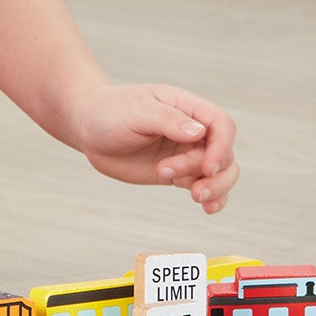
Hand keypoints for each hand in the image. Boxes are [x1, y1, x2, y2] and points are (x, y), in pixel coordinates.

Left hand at [72, 84, 239, 213]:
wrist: (90, 128)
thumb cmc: (111, 111)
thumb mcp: (137, 111)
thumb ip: (168, 120)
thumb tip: (198, 132)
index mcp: (187, 108)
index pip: (221, 125)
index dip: (222, 147)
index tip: (208, 167)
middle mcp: (193, 130)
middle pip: (225, 153)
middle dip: (215, 174)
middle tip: (192, 189)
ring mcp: (186, 152)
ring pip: (221, 172)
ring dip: (216, 188)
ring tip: (196, 197)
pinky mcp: (178, 172)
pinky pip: (204, 185)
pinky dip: (213, 198)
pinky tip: (207, 208)